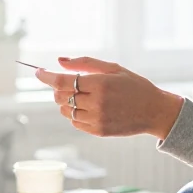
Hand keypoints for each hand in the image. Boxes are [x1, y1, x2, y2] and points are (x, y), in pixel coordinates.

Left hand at [33, 57, 183, 138]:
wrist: (154, 111)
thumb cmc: (134, 86)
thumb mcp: (113, 68)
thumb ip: (85, 63)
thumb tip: (59, 61)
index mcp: (100, 83)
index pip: (62, 81)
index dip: (46, 76)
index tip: (38, 72)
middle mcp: (97, 102)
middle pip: (60, 96)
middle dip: (58, 89)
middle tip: (69, 84)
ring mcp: (97, 119)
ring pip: (65, 111)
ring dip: (66, 103)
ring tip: (83, 97)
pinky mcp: (98, 131)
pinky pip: (75, 122)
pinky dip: (76, 114)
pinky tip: (90, 109)